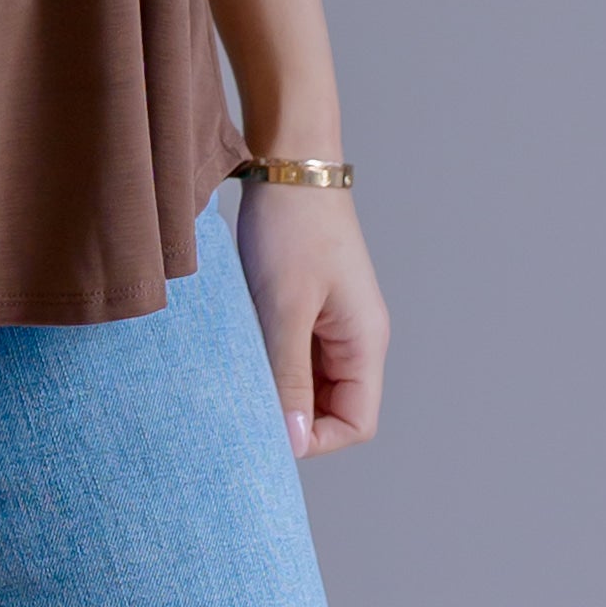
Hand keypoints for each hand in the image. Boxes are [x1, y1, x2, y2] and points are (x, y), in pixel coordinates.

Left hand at [233, 181, 387, 458]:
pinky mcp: (309, 308)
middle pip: (332, 408)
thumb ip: (288, 376)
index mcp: (365, 342)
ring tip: (240, 368)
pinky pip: (294, 354)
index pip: (356, 423)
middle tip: (243, 401)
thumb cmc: (293, 229)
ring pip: (308, 383)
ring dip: (276, 385)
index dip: (314, 438)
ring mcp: (333, 323)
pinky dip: (270, 360)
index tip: (266, 427)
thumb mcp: (284, 308)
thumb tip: (292, 441)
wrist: (289, 165)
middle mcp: (356, 339)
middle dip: (291, 414)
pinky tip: (241, 346)